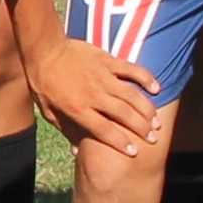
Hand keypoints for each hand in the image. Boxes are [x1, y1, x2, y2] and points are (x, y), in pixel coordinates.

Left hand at [26, 32, 167, 160]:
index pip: (104, 130)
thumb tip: (77, 151)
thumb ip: (66, 130)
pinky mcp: (107, 60)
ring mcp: (103, 76)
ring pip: (132, 95)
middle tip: (153, 138)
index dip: (121, 143)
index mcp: (78, 109)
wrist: (44, 50)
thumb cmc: (45, 83)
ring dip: (147, 110)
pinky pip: (131, 69)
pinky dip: (145, 78)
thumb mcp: (49, 112)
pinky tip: (156, 89)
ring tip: (157, 122)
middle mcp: (94, 94)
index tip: (134, 152)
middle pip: (124, 115)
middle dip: (141, 129)